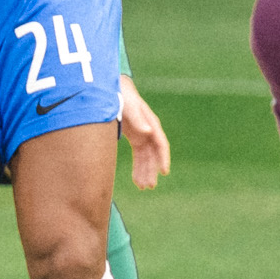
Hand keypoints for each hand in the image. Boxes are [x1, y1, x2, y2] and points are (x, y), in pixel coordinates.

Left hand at [116, 75, 169, 189]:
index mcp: (151, 124)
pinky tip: (137, 180)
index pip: (161, 144)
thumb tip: (148, 132)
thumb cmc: (123, 97)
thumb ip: (138, 119)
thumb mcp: (129, 106)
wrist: (115, 90)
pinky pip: (140, 157)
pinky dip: (139, 168)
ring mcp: (144, 136)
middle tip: (149, 186)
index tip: (164, 172)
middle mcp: (150, 132)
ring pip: (147, 158)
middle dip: (153, 170)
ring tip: (143, 187)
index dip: (163, 158)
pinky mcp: (136, 139)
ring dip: (146, 172)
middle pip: (154, 154)